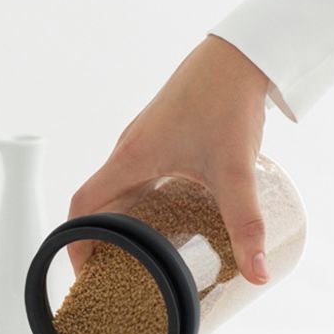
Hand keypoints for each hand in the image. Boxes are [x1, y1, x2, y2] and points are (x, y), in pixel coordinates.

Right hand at [68, 35, 269, 284]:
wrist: (238, 56)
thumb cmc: (227, 101)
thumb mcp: (236, 171)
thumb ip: (246, 224)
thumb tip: (257, 273)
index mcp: (130, 160)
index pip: (83, 207)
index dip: (76, 242)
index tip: (85, 274)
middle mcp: (127, 153)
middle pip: (95, 205)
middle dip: (96, 243)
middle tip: (109, 276)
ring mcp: (139, 147)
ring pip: (113, 194)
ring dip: (114, 226)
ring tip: (130, 258)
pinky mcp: (155, 142)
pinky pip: (131, 181)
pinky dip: (132, 208)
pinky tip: (156, 224)